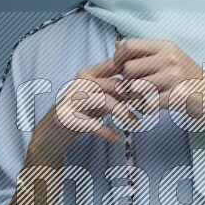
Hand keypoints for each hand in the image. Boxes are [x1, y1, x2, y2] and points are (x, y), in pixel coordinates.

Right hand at [25, 53, 140, 167]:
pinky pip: (92, 123)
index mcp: (89, 73)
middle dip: (134, 97)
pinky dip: (106, 132)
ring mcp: (72, 99)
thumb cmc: (82, 112)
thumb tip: (146, 84)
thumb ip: (119, 87)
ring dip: (123, 113)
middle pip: (114, 85)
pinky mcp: (67, 117)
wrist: (54, 132)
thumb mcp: (102, 96)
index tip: (150, 89)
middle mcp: (80, 82)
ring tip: (135, 124)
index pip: (116, 65)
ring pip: (105, 101)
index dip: (135, 75)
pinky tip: (117, 139)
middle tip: (146, 109)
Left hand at [111, 37, 204, 130]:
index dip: (118, 59)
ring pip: (134, 87)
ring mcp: (173, 77)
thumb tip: (117, 44)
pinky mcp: (176, 96)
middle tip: (133, 91)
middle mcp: (169, 58)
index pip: (129, 46)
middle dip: (126, 82)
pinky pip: (147, 104)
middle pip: (128, 68)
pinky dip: (145, 110)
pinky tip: (151, 109)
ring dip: (133, 98)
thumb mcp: (171, 59)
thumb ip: (145, 53)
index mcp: (166, 47)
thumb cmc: (190, 80)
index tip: (121, 71)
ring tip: (141, 101)